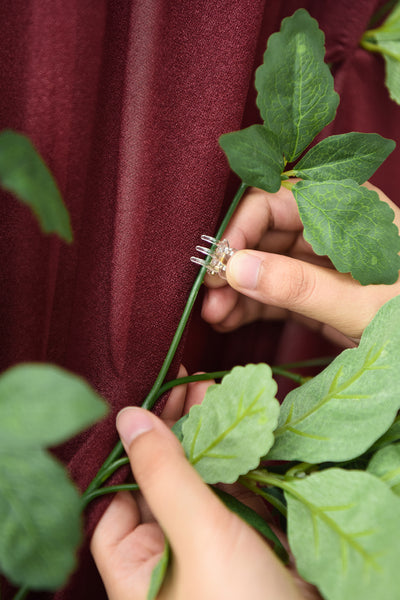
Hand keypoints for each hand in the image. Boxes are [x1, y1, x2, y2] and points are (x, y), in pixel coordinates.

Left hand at [90, 375, 312, 599]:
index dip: (131, 447)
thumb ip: (164, 475)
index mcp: (138, 567)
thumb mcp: (199, 536)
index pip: (117, 497)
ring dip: (211, 436)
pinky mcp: (249, 541)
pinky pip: (238, 490)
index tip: (148, 401)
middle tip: (189, 383)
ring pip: (203, 481)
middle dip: (176, 431)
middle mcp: (169, 557)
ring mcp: (212, 548)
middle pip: (163, 481)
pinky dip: (242, 456)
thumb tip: (129, 418)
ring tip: (217, 389)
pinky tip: (247, 423)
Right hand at [202, 184, 399, 345]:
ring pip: (263, 264)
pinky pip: (272, 291)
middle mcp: (327, 230)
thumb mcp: (359, 303)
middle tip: (208, 296)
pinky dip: (248, 305)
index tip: (218, 263)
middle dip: (234, 264)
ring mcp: (317, 262)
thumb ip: (297, 285)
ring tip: (213, 315)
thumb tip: (235, 268)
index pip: (277, 200)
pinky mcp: (312, 291)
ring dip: (235, 288)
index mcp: (345, 210)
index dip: (241, 228)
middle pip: (263, 233)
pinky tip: (228, 319)